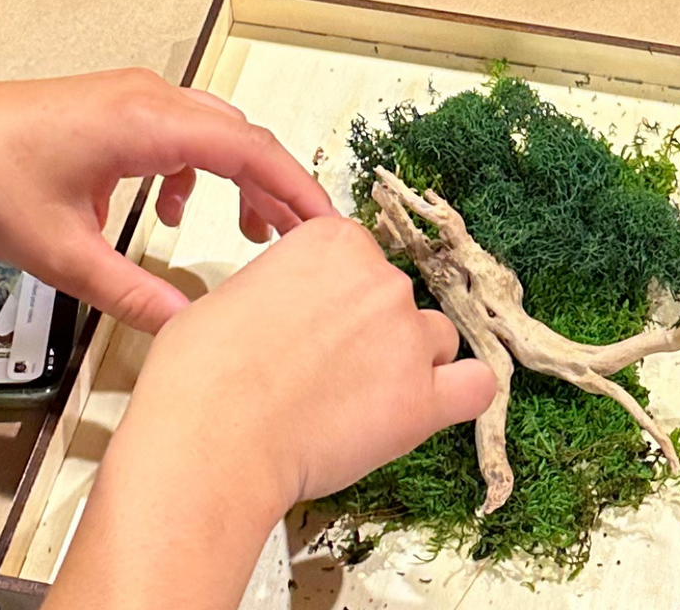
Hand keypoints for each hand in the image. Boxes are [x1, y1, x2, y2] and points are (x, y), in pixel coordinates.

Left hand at [0, 69, 335, 331]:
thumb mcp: (63, 255)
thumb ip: (132, 294)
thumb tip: (190, 331)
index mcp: (147, 123)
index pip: (249, 149)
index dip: (297, 188)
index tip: (330, 229)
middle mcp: (149, 98)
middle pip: (241, 136)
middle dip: (277, 188)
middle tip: (303, 245)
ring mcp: (131, 97)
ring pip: (213, 131)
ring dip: (240, 178)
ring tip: (253, 235)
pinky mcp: (114, 106)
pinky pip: (180, 130)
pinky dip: (197, 169)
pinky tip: (173, 212)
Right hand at [135, 217, 495, 505]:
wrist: (212, 436)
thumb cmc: (204, 374)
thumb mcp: (229, 294)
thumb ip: (276, 287)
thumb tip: (275, 308)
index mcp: (332, 242)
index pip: (362, 257)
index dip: (339, 294)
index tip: (322, 318)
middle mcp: (378, 279)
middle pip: (398, 296)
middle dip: (371, 329)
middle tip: (329, 366)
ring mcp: (406, 337)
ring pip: (436, 338)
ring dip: (411, 361)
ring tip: (367, 396)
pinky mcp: (422, 400)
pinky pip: (474, 387)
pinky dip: (462, 394)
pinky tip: (437, 405)